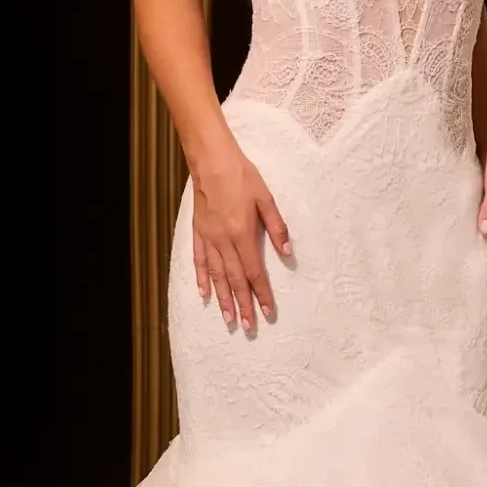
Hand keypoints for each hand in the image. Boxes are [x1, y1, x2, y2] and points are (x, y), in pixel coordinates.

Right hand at [191, 148, 290, 330]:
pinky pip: (200, 260)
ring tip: (229, 319)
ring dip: (223, 299)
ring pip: (217, 276)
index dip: (262, 294)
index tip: (268, 312)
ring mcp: (209, 238)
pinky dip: (202, 278)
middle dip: (243, 305)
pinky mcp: (198, 232)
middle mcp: (224, 241)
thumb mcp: (266, 199)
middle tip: (249, 326)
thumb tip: (288, 254)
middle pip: (235, 280)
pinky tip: (204, 293)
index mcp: (242, 234)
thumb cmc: (241, 176)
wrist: (211, 160)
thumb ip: (277, 228)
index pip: (254, 272)